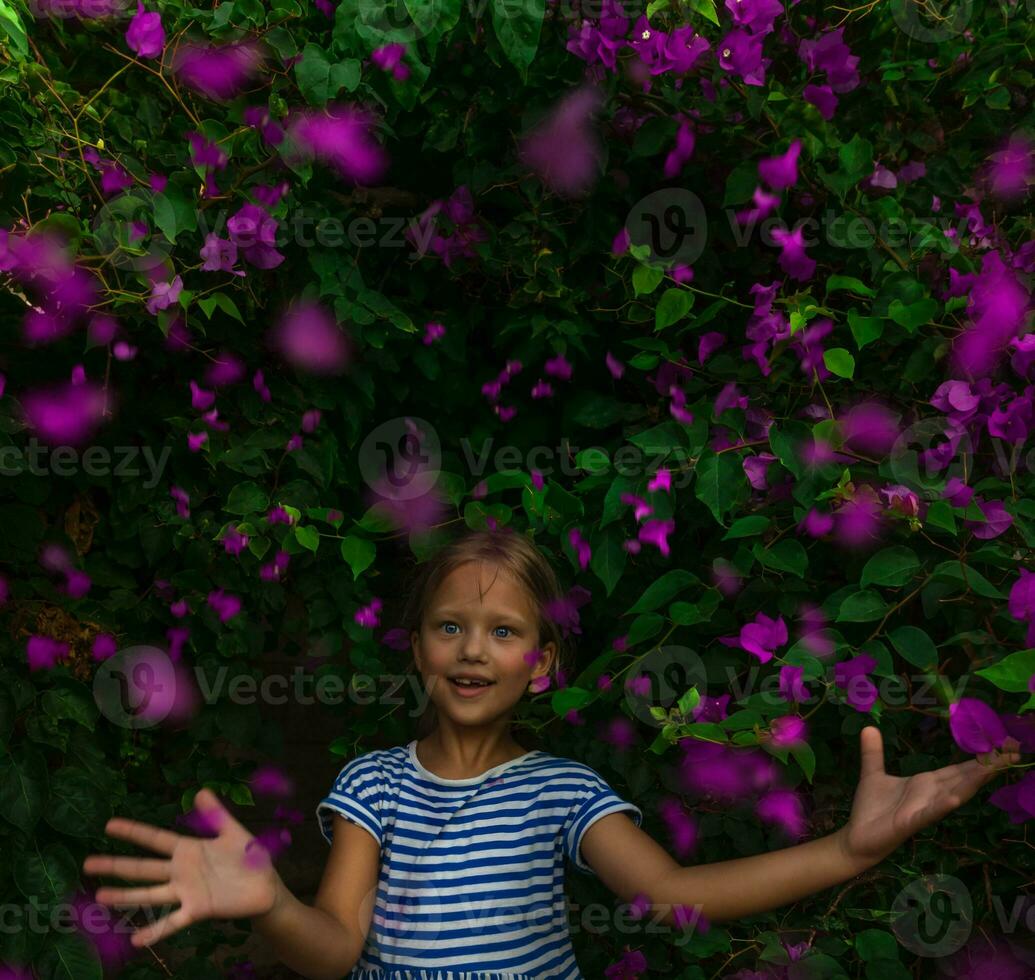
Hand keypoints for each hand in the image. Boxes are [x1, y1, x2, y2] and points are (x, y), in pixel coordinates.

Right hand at [82, 788, 280, 948]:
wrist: (266, 886)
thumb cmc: (249, 858)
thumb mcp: (233, 832)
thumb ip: (216, 815)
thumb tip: (201, 790)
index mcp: (188, 849)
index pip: (155, 839)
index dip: (133, 831)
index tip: (108, 824)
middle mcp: (181, 871)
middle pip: (143, 867)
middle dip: (116, 865)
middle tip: (87, 863)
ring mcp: (186, 892)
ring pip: (151, 894)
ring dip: (126, 896)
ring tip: (100, 896)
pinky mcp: (197, 910)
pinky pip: (173, 922)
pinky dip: (155, 931)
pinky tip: (136, 939)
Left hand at [839, 725, 1021, 867]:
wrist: (858, 837)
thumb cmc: (871, 808)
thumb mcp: (873, 773)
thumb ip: (873, 752)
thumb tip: (869, 726)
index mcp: (927, 783)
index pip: (959, 768)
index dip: (981, 758)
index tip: (1004, 744)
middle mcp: (932, 795)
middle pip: (965, 778)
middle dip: (988, 766)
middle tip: (1015, 751)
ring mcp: (925, 809)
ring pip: (954, 793)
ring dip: (973, 781)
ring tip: (994, 767)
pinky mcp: (911, 822)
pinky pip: (930, 812)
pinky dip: (943, 805)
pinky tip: (956, 798)